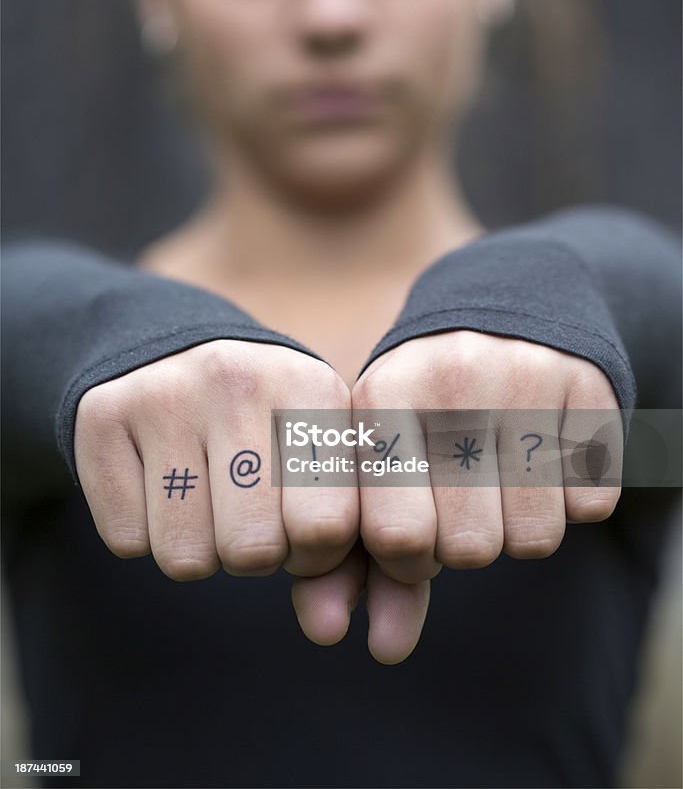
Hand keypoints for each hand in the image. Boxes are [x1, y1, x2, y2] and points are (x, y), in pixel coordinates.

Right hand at [74, 340, 357, 580]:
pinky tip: (157, 482)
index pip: (327, 528)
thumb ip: (345, 548)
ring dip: (200, 548)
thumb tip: (328, 630)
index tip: (306, 529)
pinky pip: (127, 543)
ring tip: (206, 494)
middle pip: (253, 552)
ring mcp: (163, 394)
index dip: (317, 554)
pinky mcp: (101, 417)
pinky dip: (145, 532)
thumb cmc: (269, 431)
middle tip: (250, 511)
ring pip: (185, 558)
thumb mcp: (321, 460)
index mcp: (309, 387)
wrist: (177, 355)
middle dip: (256, 554)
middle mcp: (237, 380)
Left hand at [349, 330, 622, 581]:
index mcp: (382, 396)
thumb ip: (363, 562)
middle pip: (470, 548)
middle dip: (465, 544)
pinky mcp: (589, 389)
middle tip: (462, 501)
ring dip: (520, 529)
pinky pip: (591, 506)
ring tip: (502, 480)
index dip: (407, 559)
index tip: (413, 532)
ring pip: (536, 539)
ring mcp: (526, 377)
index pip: (395, 537)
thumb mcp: (380, 465)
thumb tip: (384, 652)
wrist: (498, 320)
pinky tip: (546, 455)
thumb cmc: (423, 417)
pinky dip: (570, 500)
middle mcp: (452, 380)